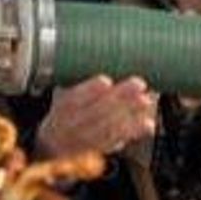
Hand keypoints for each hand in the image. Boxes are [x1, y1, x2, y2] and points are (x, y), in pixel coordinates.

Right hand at [34, 75, 156, 158]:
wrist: (52, 144)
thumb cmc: (63, 110)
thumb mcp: (62, 91)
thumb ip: (77, 77)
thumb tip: (98, 50)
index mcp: (62, 107)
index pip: (74, 99)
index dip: (90, 90)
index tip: (106, 80)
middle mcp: (72, 125)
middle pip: (96, 113)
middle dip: (120, 97)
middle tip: (139, 83)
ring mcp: (86, 139)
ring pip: (109, 128)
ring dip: (130, 114)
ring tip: (146, 100)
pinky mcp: (99, 149)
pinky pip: (118, 141)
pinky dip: (134, 133)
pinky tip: (148, 124)